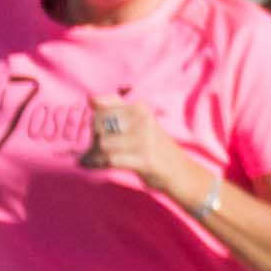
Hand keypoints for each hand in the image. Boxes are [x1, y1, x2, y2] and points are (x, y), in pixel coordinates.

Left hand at [85, 97, 213, 211]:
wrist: (179, 171)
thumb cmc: (152, 146)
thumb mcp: (138, 121)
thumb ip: (116, 107)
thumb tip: (90, 98)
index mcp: (139, 108)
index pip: (99, 107)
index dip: (93, 121)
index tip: (99, 131)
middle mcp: (142, 119)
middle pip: (98, 124)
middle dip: (93, 138)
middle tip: (97, 149)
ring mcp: (144, 139)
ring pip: (102, 143)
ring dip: (95, 154)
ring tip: (98, 159)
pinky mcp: (144, 159)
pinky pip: (110, 160)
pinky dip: (97, 164)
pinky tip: (93, 165)